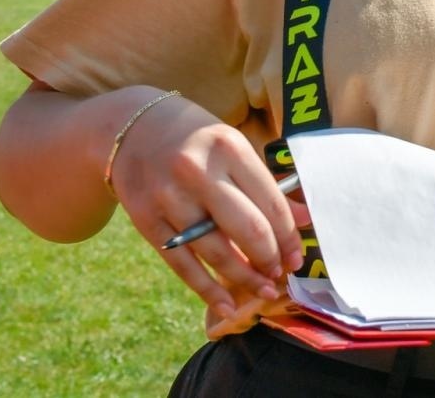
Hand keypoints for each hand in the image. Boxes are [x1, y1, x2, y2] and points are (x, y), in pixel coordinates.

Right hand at [108, 95, 307, 324]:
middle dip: (270, 259)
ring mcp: (169, 198)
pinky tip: (227, 305)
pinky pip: (182, 264)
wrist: (130, 128)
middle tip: (281, 273)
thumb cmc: (194, 138)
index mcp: (228, 147)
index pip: (270, 202)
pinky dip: (207, 289)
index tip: (297, 256)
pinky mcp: (147, 220)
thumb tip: (304, 220)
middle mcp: (197, 171)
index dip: (289, 236)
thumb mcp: (232, 147)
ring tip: (263, 289)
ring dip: (245, 277)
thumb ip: (265, 184)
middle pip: (247, 229)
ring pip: (216, 251)